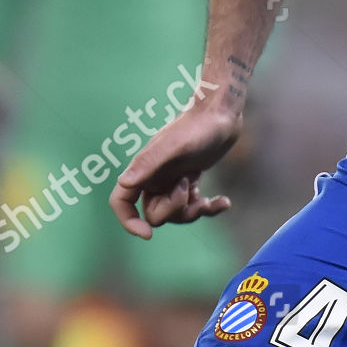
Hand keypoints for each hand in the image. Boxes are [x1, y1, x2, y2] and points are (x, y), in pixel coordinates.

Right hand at [110, 109, 241, 238]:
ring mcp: (173, 179)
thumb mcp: (174, 145)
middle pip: (154, 213)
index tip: (148, 234)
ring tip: (208, 200)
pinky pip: (193, 204)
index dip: (129, 221)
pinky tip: (224, 202)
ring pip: (175, 213)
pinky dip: (209, 207)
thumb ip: (149, 162)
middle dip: (174, 209)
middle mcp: (155, 177)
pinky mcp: (190, 178)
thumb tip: (125, 182)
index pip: (122, 201)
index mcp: (144, 169)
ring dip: (192, 212)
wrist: (221, 112)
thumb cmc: (198, 125)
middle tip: (189, 186)